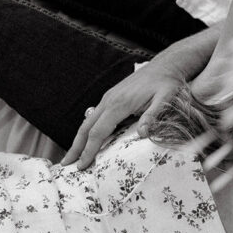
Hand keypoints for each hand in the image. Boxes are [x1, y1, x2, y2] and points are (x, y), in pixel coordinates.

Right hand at [60, 58, 185, 169]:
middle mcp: (109, 100)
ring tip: (73, 156)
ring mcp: (108, 98)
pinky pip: (95, 116)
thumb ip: (154, 116)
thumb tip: (143, 134)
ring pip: (88, 121)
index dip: (89, 150)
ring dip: (79, 139)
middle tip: (66, 165)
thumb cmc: (166, 83)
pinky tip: (88, 139)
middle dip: (76, 147)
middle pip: (86, 127)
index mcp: (119, 104)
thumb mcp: (165, 99)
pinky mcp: (112, 97)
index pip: (98, 132)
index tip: (82, 165)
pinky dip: (88, 130)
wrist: (165, 66)